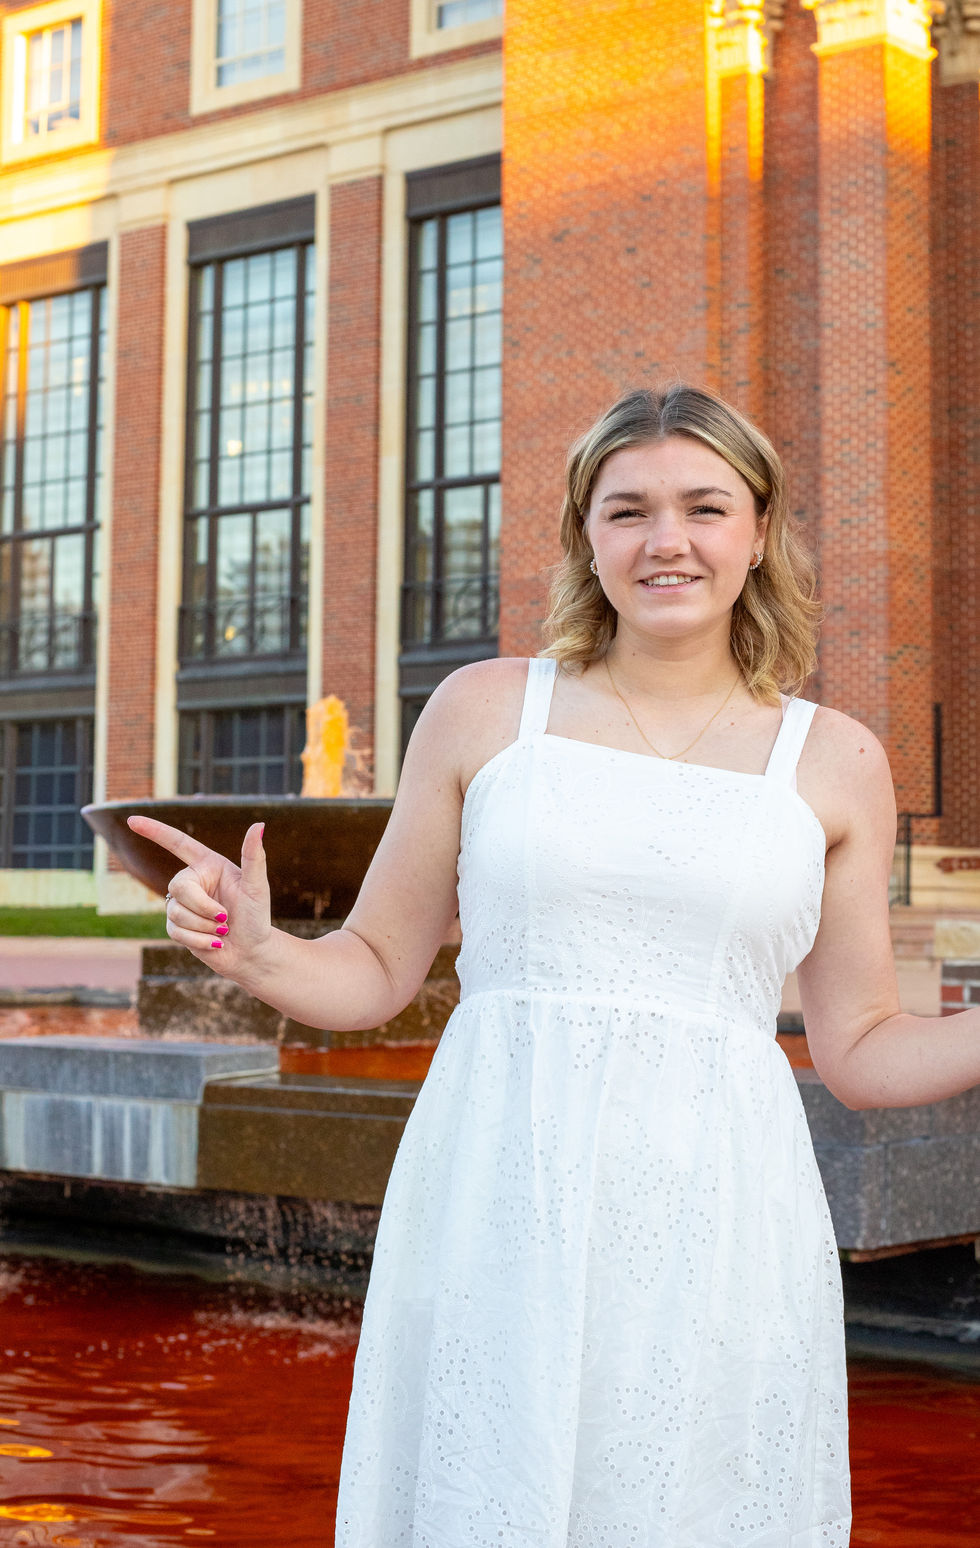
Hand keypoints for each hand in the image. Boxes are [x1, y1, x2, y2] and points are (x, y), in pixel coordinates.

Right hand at [126, 816, 271, 975]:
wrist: (251, 952)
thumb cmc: (257, 916)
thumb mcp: (257, 887)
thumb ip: (254, 856)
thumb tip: (259, 825)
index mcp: (208, 865)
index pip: (178, 843)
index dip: (155, 831)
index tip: (132, 820)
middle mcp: (192, 881)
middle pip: (178, 886)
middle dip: (201, 906)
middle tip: (225, 918)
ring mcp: (182, 904)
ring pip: (176, 911)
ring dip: (203, 926)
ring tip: (222, 930)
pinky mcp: (177, 926)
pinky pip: (175, 931)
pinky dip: (198, 940)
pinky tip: (215, 943)